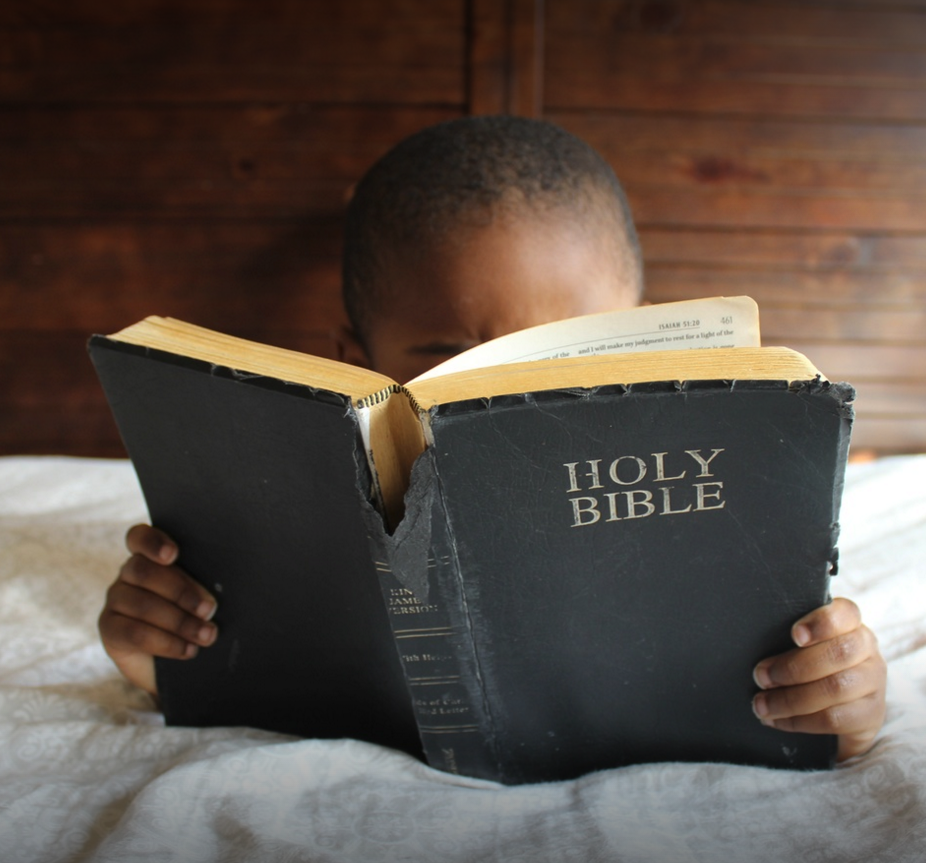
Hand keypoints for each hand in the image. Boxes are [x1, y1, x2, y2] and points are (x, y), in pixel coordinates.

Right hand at [98, 524, 217, 695]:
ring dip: (180, 621)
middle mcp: (128, 574)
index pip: (140, 538)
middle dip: (181, 591)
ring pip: (142, 604)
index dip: (153, 543)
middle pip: (144, 571)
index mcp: (150, 555)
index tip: (173, 555)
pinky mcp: (110, 629)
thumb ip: (204, 583)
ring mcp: (116, 600)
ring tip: (206, 635)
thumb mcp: (202, 597)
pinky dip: (166, 642)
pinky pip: (135, 633)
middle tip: (209, 610)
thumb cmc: (197, 617)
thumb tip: (218, 589)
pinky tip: (188, 649)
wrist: (177, 661)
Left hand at [751, 597, 886, 761]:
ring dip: (790, 698)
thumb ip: (789, 639)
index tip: (794, 634)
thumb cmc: (810, 666)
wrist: (842, 711)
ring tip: (761, 704)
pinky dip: (799, 721)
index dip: (821, 623)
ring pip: (836, 688)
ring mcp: (873, 683)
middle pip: (839, 653)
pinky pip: (835, 719)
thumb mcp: (802, 646)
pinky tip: (776, 720)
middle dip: (793, 667)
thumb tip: (749, 641)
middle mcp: (867, 650)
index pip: (845, 614)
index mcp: (850, 624)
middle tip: (760, 677)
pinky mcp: (870, 715)